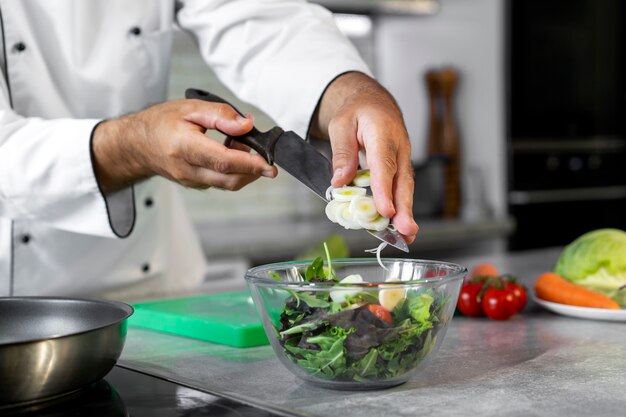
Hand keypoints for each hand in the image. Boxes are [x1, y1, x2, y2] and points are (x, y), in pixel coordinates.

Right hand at [92, 100, 277, 192]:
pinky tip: (228, 151)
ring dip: (243, 167)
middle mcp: (187, 170)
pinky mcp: (195, 185)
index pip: (224, 161)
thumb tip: (247, 126)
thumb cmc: (160, 122)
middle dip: (253, 169)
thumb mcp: (190, 108)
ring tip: (236, 142)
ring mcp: (190, 181)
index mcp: (184, 147)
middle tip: (259, 148)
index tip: (270, 165)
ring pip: (228, 183)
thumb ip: (221, 115)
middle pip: (230, 179)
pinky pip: (221, 182)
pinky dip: (233, 170)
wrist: (135, 144)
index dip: (251, 164)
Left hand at [310, 72, 418, 243]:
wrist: (372, 102)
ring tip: (406, 237)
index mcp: (382, 132)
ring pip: (405, 188)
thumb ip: (342, 152)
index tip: (386, 210)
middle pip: (402, 180)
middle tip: (406, 230)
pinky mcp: (400, 168)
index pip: (384, 164)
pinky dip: (401, 208)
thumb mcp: (341, 125)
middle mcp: (398, 147)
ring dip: (407, 213)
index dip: (385, 189)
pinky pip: (400, 188)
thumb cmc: (356, 112)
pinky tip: (398, 227)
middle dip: (405, 208)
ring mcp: (402, 158)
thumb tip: (339, 181)